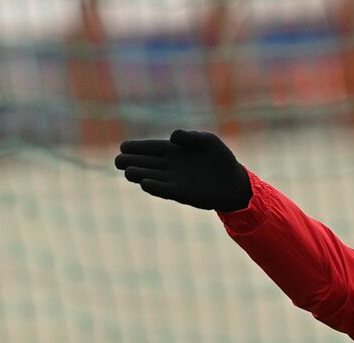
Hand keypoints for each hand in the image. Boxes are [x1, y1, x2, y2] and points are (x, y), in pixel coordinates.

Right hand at [115, 130, 251, 211]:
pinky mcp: (183, 194)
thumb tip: (172, 137)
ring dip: (140, 174)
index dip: (137, 147)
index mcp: (174, 151)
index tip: (123, 146)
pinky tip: (145, 184)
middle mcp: (170, 166)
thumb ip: (191, 137)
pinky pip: (166, 190)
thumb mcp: (208, 141)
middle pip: (146, 163)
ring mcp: (175, 180)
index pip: (151, 148)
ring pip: (153, 177)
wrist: (234, 182)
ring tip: (128, 172)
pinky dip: (156, 187)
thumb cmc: (220, 158)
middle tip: (118, 160)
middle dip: (132, 161)